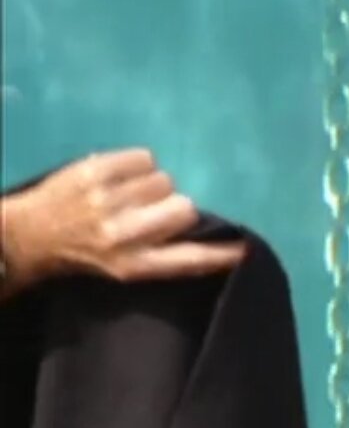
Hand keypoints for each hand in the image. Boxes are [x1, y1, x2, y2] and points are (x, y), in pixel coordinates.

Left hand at [0, 148, 245, 296]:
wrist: (27, 235)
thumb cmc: (83, 254)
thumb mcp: (125, 269)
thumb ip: (164, 254)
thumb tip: (205, 231)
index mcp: (135, 264)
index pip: (189, 259)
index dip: (220, 253)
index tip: (243, 248)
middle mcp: (124, 234)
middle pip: (184, 208)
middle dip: (176, 207)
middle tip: (155, 210)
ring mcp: (108, 200)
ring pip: (165, 180)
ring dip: (155, 185)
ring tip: (131, 193)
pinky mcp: (95, 171)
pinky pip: (145, 158)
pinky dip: (138, 164)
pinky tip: (122, 176)